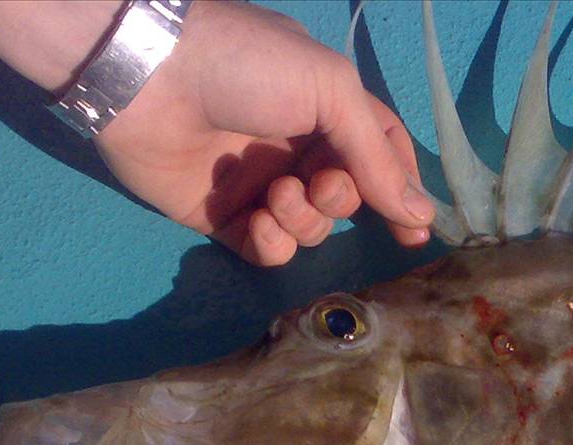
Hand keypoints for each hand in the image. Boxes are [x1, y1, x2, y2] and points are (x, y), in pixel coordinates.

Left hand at [98, 2, 434, 263]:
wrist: (151, 75)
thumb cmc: (248, 66)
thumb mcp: (330, 91)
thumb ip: (377, 157)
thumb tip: (421, 214)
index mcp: (326, 107)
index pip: (380, 153)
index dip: (400, 189)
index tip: (414, 228)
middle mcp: (295, 146)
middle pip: (346, 197)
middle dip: (341, 200)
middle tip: (319, 185)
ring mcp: (259, 183)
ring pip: (309, 228)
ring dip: (303, 220)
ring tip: (276, 195)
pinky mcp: (221, 216)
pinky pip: (266, 249)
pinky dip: (272, 244)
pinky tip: (259, 223)